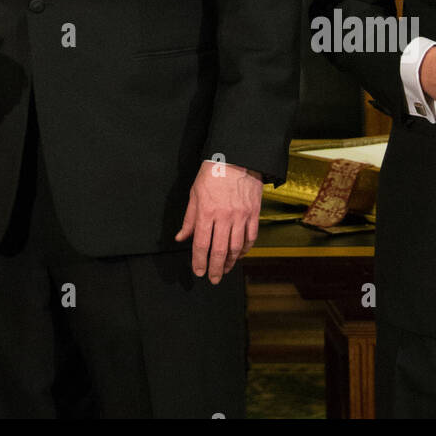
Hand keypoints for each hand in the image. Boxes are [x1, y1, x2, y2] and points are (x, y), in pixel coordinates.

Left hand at [175, 159, 261, 283]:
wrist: (237, 157)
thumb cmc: (212, 173)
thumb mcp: (195, 193)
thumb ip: (189, 218)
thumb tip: (180, 238)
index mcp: (207, 211)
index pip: (201, 244)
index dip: (199, 261)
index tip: (198, 271)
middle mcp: (225, 216)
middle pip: (220, 250)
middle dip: (215, 268)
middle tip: (213, 279)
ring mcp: (241, 216)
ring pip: (237, 247)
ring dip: (231, 262)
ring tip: (225, 269)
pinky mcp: (254, 213)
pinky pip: (251, 238)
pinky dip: (245, 250)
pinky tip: (239, 255)